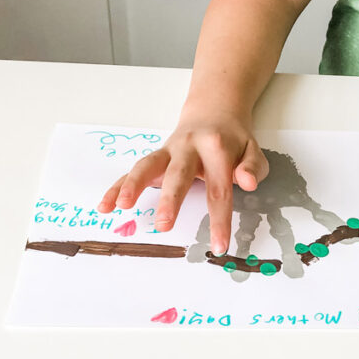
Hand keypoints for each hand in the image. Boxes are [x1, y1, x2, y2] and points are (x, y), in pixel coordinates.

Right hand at [96, 112, 268, 254]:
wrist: (214, 112)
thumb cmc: (233, 140)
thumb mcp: (252, 150)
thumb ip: (252, 167)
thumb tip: (248, 183)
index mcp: (216, 148)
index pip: (218, 189)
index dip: (218, 219)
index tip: (218, 245)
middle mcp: (188, 147)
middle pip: (178, 175)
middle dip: (169, 200)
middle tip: (163, 224)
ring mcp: (168, 151)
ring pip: (148, 165)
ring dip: (134, 184)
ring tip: (123, 206)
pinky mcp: (156, 157)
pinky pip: (133, 171)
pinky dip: (118, 186)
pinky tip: (105, 205)